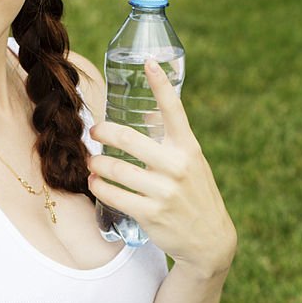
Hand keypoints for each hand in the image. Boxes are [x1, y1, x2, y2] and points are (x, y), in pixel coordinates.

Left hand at [88, 60, 236, 276]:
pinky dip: (100, 187)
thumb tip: (142, 112)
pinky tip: (95, 182)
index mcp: (188, 148)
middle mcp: (177, 166)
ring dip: (98, 164)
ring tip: (92, 162)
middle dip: (105, 131)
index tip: (148, 62)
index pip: (174, 110)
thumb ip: (169, 141)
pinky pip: (115, 195)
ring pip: (117, 169)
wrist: (209, 239)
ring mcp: (164, 191)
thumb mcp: (191, 163)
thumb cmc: (194, 195)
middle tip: (94, 130)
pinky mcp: (151, 213)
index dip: (161, 84)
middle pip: (130, 139)